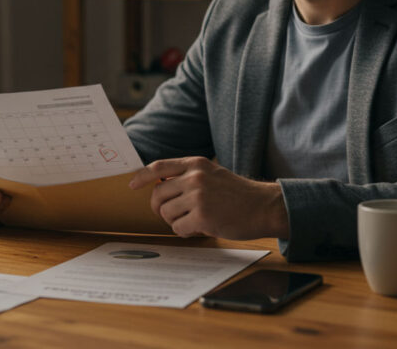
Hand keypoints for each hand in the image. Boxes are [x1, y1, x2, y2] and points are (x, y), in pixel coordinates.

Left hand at [128, 156, 288, 239]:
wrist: (264, 207)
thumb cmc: (238, 194)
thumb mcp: (213, 174)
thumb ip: (189, 177)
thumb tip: (161, 187)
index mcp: (196, 164)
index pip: (159, 167)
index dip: (142, 176)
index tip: (132, 185)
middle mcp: (194, 177)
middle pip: (158, 195)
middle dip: (160, 208)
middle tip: (172, 215)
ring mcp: (198, 196)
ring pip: (166, 213)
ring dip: (176, 221)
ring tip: (194, 220)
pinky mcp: (202, 216)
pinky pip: (178, 228)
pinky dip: (185, 232)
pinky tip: (200, 228)